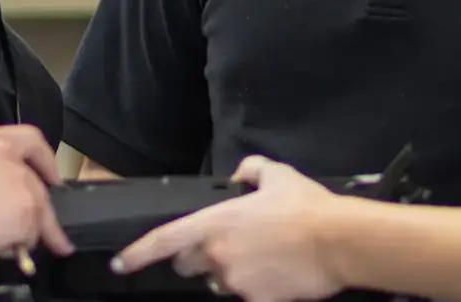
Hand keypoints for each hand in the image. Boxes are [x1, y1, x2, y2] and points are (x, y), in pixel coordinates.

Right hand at [0, 124, 73, 267]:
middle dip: (38, 207)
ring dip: (29, 229)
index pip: (30, 139)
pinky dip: (22, 245)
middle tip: (39, 226)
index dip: (45, 160)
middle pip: (36, 183)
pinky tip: (6, 251)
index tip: (51, 176)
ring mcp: (21, 183)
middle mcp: (8, 155)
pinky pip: (32, 234)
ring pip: (37, 211)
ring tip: (14, 246)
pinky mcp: (27, 211)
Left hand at [113, 156, 347, 301]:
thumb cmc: (307, 207)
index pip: (164, 241)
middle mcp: (218, 256)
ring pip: (217, 283)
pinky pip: (246, 297)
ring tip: (259, 259)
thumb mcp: (278, 174)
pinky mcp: (257, 301)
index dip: (136, 253)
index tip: (120, 263)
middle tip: (223, 247)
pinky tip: (275, 275)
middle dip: (197, 258)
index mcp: (215, 223)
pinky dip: (254, 288)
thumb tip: (240, 175)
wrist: (340, 242)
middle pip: (188, 265)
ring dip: (227, 273)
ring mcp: (236, 282)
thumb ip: (251, 170)